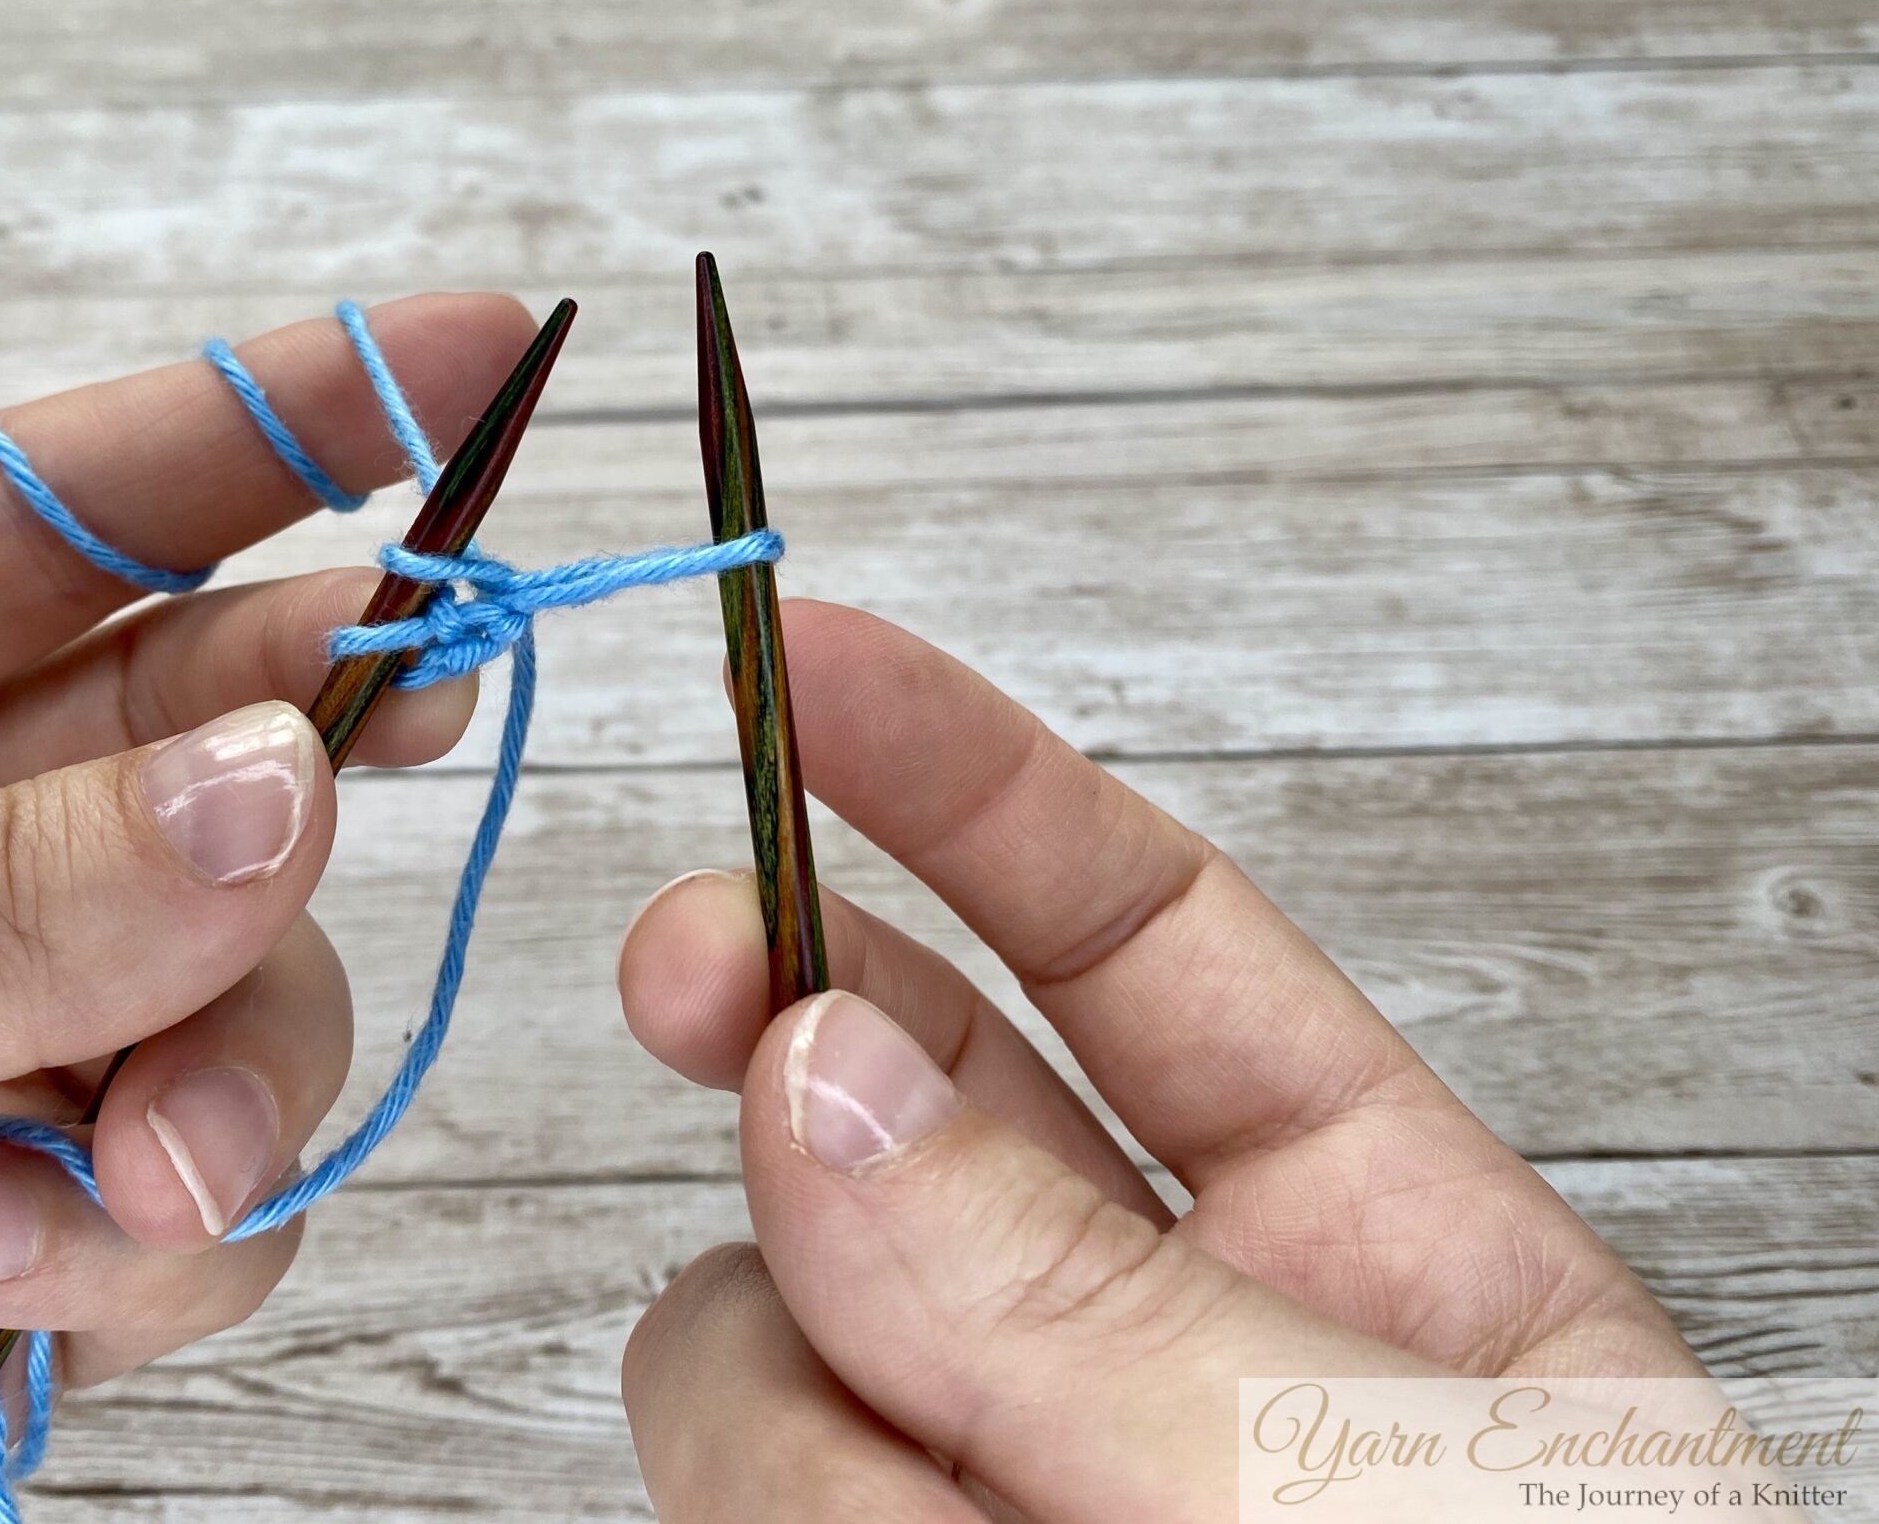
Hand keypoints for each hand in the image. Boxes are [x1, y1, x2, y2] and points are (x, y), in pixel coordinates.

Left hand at [0, 293, 534, 1523]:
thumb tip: (273, 786)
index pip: (28, 519)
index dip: (251, 422)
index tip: (462, 355)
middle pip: (183, 737)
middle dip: (300, 737)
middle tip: (408, 719)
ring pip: (237, 986)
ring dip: (230, 1064)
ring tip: (131, 1167)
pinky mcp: (2, 1266)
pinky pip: (198, 1214)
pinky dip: (147, 1248)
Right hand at [616, 601, 1703, 1521]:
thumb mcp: (1395, 1514)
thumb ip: (1101, 1309)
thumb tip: (811, 1083)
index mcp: (1370, 1261)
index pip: (1135, 941)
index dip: (958, 777)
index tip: (795, 648)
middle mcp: (1142, 1363)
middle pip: (881, 1108)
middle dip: (778, 1029)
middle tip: (691, 984)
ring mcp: (980, 1492)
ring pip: (754, 1327)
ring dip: (809, 1410)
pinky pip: (729, 1492)